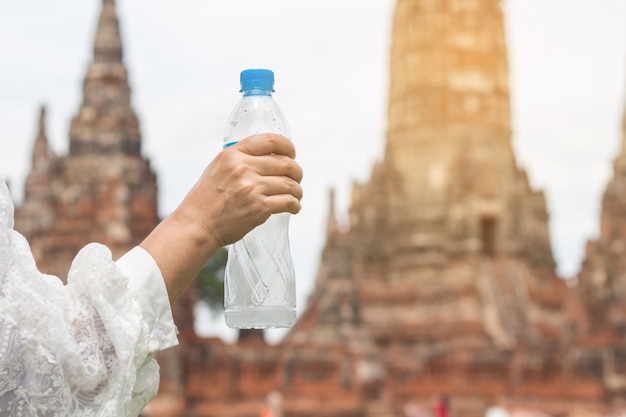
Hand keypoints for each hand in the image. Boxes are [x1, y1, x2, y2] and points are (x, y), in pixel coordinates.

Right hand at [140, 133, 302, 302]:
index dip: (288, 146)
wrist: (197, 225)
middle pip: (286, 163)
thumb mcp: (217, 168)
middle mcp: (243, 168)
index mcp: (233, 154)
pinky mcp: (259, 208)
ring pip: (290, 184)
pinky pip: (288, 202)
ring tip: (295, 196)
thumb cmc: (206, 199)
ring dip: (297, 190)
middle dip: (297, 172)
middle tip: (296, 178)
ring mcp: (252, 188)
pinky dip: (295, 205)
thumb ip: (240, 159)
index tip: (292, 153)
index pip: (270, 140)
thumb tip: (268, 157)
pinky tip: (293, 207)